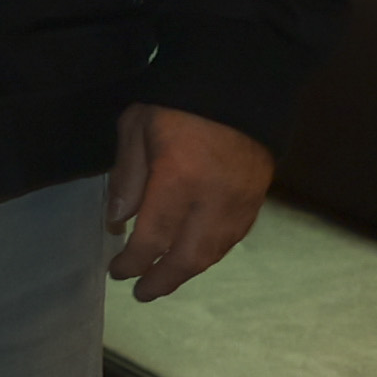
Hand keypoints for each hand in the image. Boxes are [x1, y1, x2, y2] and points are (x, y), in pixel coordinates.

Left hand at [105, 104, 273, 303]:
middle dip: (164, 280)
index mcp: (178, 180)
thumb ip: (127, 175)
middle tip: (142, 293)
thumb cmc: (178, 101)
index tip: (117, 271)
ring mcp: (242, 200)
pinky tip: (196, 255)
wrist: (241, 83)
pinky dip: (212, 252)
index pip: (153, 238)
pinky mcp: (259, 196)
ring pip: (216, 251)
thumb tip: (117, 220)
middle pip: (189, 257)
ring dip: (189, 270)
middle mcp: (214, 199)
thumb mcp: (136, 127)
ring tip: (166, 279)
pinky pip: (235, 236)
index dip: (134, 262)